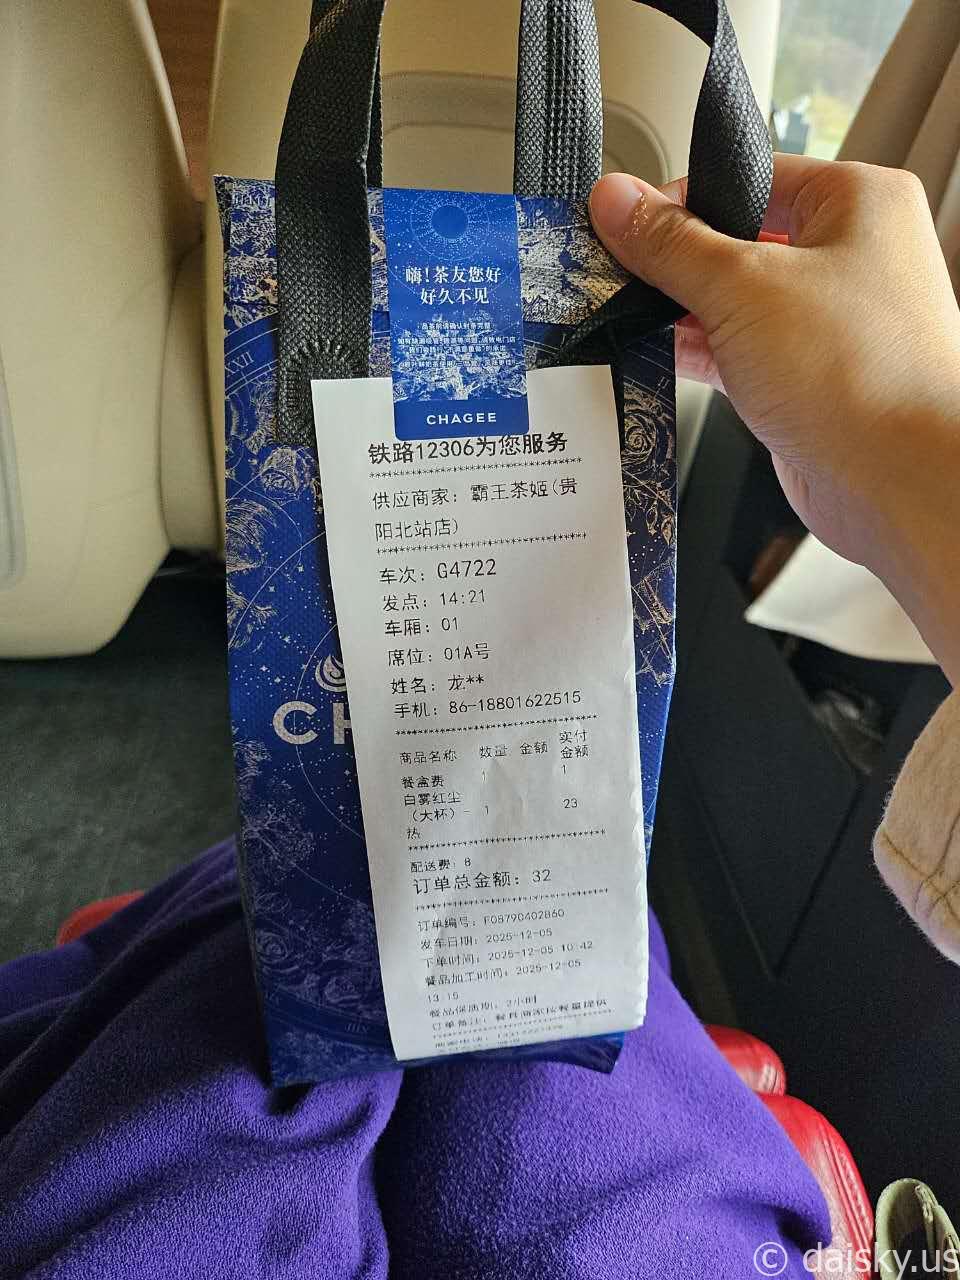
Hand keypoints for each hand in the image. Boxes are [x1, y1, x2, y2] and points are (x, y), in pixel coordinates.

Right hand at [590, 154, 959, 683]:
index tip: (625, 222)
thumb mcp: (742, 286)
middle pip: (739, 239)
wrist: (898, 480)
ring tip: (630, 318)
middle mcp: (851, 257)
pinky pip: (740, 352)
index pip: (750, 177)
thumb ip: (671, 244)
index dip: (682, 199)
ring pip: (736, 301)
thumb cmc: (863, 374)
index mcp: (857, 203)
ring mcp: (829, 322)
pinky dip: (699, 354)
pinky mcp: (808, 379)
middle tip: (622, 274)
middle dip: (678, 263)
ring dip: (684, 314)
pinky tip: (657, 357)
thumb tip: (617, 201)